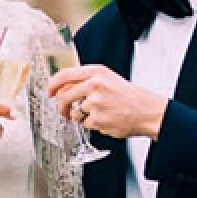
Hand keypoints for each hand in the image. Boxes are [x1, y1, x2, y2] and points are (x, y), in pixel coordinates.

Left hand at [46, 64, 165, 139]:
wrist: (147, 111)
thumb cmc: (130, 97)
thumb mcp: (109, 80)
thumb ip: (87, 81)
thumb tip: (64, 89)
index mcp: (97, 72)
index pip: (65, 74)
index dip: (53, 84)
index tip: (49, 91)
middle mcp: (95, 85)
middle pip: (64, 96)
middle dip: (61, 107)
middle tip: (64, 111)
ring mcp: (95, 103)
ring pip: (75, 112)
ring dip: (80, 117)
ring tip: (97, 115)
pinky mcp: (97, 119)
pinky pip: (85, 124)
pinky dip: (92, 125)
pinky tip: (105, 120)